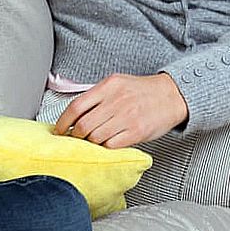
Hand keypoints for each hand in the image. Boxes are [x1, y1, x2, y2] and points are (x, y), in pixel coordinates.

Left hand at [52, 72, 188, 148]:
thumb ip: (96, 95)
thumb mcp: (117, 83)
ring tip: (93, 140)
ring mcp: (127, 117)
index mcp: (108, 86)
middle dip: (76, 136)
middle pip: (84, 125)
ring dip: (91, 142)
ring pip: (96, 137)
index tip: (59, 130)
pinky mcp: (137, 132)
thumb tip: (74, 114)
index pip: (76, 106)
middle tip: (76, 138)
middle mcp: (116, 101)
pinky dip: (106, 147)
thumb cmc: (141, 91)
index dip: (63, 122)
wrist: (171, 96)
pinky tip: (108, 143)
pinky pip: (112, 145)